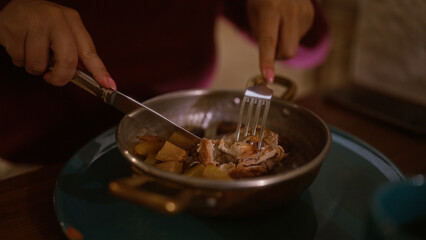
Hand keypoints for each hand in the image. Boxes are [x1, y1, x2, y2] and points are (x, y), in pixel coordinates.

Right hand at [0, 0, 115, 88]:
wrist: (15, 7)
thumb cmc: (42, 23)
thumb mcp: (64, 32)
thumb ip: (76, 52)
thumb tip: (93, 79)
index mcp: (72, 20)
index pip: (89, 51)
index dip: (99, 71)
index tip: (109, 85)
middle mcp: (55, 19)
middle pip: (67, 61)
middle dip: (60, 77)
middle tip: (53, 77)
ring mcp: (33, 22)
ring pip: (38, 65)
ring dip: (34, 67)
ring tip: (32, 52)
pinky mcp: (12, 28)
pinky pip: (19, 59)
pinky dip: (19, 59)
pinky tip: (20, 46)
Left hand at [247, 0, 313, 81]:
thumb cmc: (262, 0)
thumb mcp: (254, 14)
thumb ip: (261, 37)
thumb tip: (270, 61)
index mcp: (271, 8)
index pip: (269, 41)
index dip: (267, 61)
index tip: (268, 78)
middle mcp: (290, 10)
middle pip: (287, 51)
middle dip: (278, 57)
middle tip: (270, 46)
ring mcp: (304, 13)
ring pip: (293, 47)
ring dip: (283, 44)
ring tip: (279, 24)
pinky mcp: (311, 17)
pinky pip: (299, 39)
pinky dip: (290, 36)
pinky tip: (288, 21)